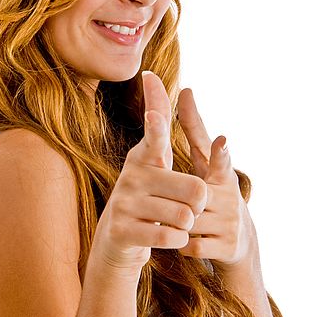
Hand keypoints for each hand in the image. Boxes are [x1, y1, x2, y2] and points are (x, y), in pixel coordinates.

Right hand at [90, 72, 207, 276]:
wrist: (118, 240)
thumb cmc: (147, 196)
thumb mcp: (153, 161)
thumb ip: (158, 125)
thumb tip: (150, 75)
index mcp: (143, 156)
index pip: (155, 135)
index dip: (157, 120)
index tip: (149, 86)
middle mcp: (132, 175)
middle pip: (195, 189)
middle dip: (198, 204)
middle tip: (186, 207)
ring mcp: (125, 203)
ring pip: (185, 216)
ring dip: (187, 225)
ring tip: (172, 222)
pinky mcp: (123, 230)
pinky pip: (172, 237)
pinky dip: (178, 241)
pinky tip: (166, 236)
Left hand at [176, 88, 253, 270]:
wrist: (238, 242)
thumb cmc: (215, 192)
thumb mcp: (207, 163)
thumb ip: (194, 131)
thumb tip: (185, 90)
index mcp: (223, 174)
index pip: (221, 160)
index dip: (221, 151)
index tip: (222, 140)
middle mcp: (230, 195)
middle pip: (192, 197)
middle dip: (179, 202)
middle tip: (184, 205)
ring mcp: (230, 222)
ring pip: (188, 220)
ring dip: (179, 222)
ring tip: (190, 221)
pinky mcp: (226, 246)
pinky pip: (190, 245)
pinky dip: (183, 244)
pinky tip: (191, 239)